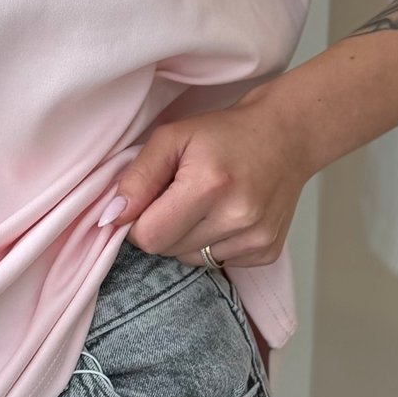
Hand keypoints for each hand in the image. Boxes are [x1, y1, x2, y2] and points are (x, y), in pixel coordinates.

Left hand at [101, 88, 310, 271]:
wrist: (286, 136)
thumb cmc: (224, 133)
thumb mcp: (172, 138)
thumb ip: (137, 177)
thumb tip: (111, 218)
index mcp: (209, 186)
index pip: (150, 236)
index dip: (138, 221)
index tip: (149, 200)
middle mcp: (237, 218)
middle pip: (167, 251)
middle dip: (162, 226)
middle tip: (179, 196)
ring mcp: (256, 239)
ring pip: (190, 260)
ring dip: (186, 237)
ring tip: (204, 203)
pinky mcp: (266, 252)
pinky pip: (217, 263)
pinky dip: (211, 243)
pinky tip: (225, 214)